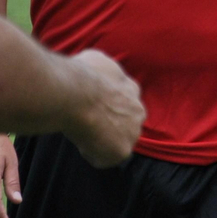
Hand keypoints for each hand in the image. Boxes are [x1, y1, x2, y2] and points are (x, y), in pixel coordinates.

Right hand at [61, 49, 143, 169]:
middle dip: (110, 126)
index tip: (94, 107)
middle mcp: (138, 111)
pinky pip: (103, 157)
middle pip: (126, 124)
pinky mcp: (122, 151)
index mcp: (133, 89)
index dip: (109, 106)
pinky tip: (80, 140)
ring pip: (116, 142)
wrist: (78, 95)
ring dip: (101, 140)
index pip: (125, 102)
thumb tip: (96, 69)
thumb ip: (103, 69)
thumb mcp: (96, 59)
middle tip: (87, 124)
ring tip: (81, 131)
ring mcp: (133, 132)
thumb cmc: (83, 76)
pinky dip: (91, 153)